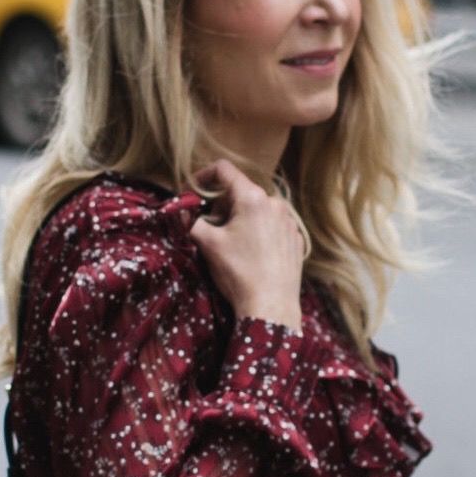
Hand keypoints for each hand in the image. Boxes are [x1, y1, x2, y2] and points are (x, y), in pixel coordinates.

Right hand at [190, 159, 306, 331]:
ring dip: (239, 219)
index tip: (192, 191)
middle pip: (240, 191)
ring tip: (232, 244)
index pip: (224, 170)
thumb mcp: (208, 244)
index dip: (203, 176)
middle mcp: (274, 203)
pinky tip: (251, 254)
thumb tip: (180, 212)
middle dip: (221, 205)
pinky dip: (257, 232)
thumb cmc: (239, 273)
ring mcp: (288, 221)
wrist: (271, 306)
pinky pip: (271, 225)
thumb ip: (190, 221)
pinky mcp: (295, 238)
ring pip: (256, 209)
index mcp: (252, 198)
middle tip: (210, 227)